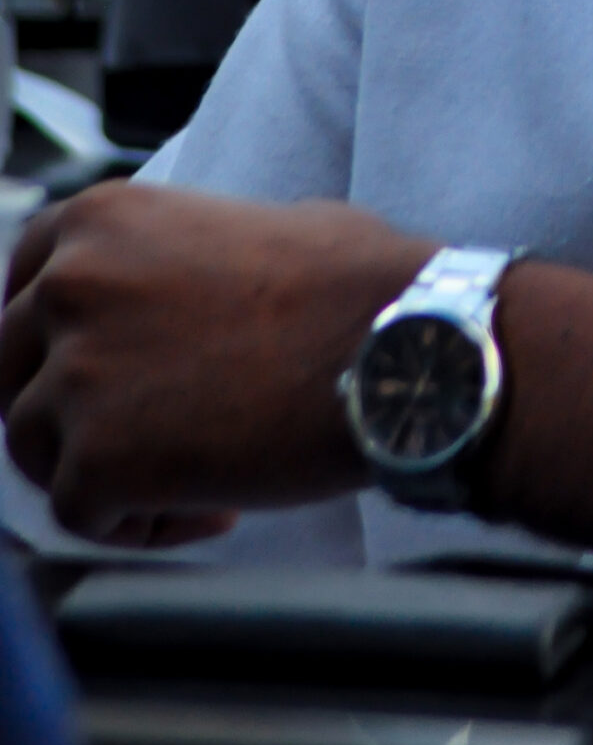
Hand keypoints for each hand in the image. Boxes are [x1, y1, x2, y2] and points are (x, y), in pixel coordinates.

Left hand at [0, 182, 426, 543]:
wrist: (401, 349)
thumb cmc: (354, 287)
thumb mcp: (252, 223)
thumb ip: (176, 255)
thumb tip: (170, 296)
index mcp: (103, 220)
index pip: (22, 278)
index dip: (47, 332)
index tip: (78, 362)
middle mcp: (71, 286)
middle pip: (9, 368)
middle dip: (63, 407)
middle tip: (130, 434)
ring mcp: (76, 375)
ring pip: (35, 446)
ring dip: (100, 469)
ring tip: (187, 477)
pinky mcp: (96, 462)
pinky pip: (80, 515)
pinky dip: (138, 525)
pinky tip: (212, 507)